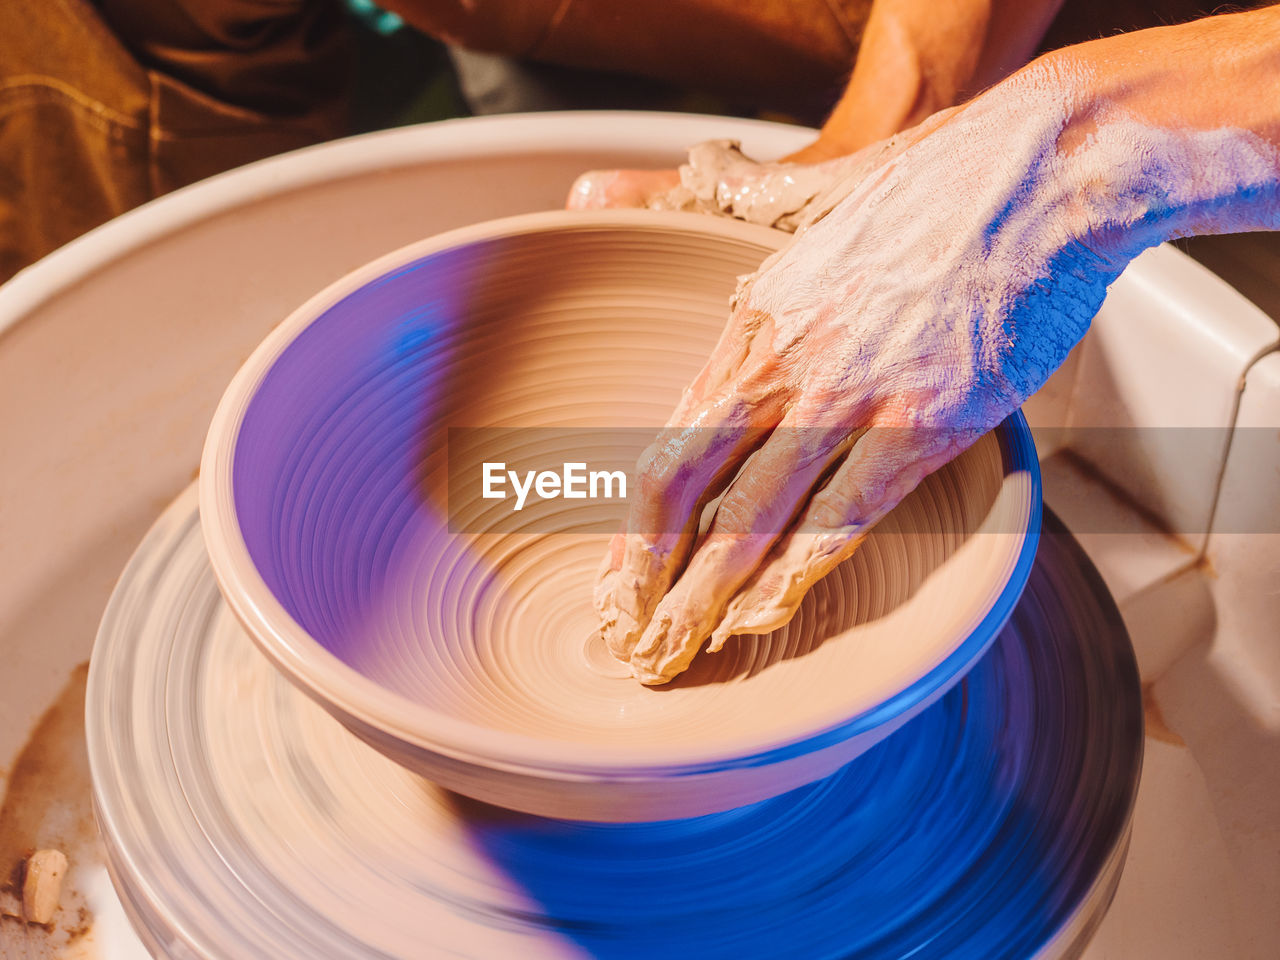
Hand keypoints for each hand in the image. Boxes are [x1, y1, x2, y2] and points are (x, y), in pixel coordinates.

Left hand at [595, 62, 1129, 683]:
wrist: (1040, 171)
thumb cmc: (937, 191)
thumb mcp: (821, 221)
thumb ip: (772, 287)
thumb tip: (748, 313)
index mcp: (753, 321)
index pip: (668, 440)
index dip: (634, 520)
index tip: (618, 571)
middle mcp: (782, 365)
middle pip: (680, 488)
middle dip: (644, 573)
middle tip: (624, 633)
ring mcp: (846, 398)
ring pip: (746, 520)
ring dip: (700, 597)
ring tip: (672, 654)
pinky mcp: (918, 426)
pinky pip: (837, 522)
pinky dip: (790, 580)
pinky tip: (758, 621)